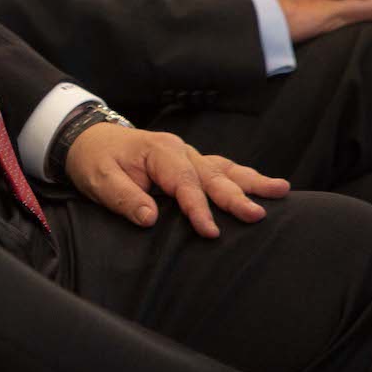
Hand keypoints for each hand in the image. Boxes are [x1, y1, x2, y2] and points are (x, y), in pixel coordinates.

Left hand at [64, 125, 288, 237]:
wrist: (89, 140)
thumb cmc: (95, 160)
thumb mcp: (100, 180)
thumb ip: (125, 198)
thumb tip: (150, 218)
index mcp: (159, 152)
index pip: (184, 184)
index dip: (197, 209)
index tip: (210, 231)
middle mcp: (180, 151)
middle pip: (212, 176)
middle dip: (236, 196)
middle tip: (257, 215)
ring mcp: (188, 156)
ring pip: (224, 169)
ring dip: (252, 182)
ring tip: (282, 190)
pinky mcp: (191, 163)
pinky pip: (221, 169)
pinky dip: (242, 177)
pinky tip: (265, 185)